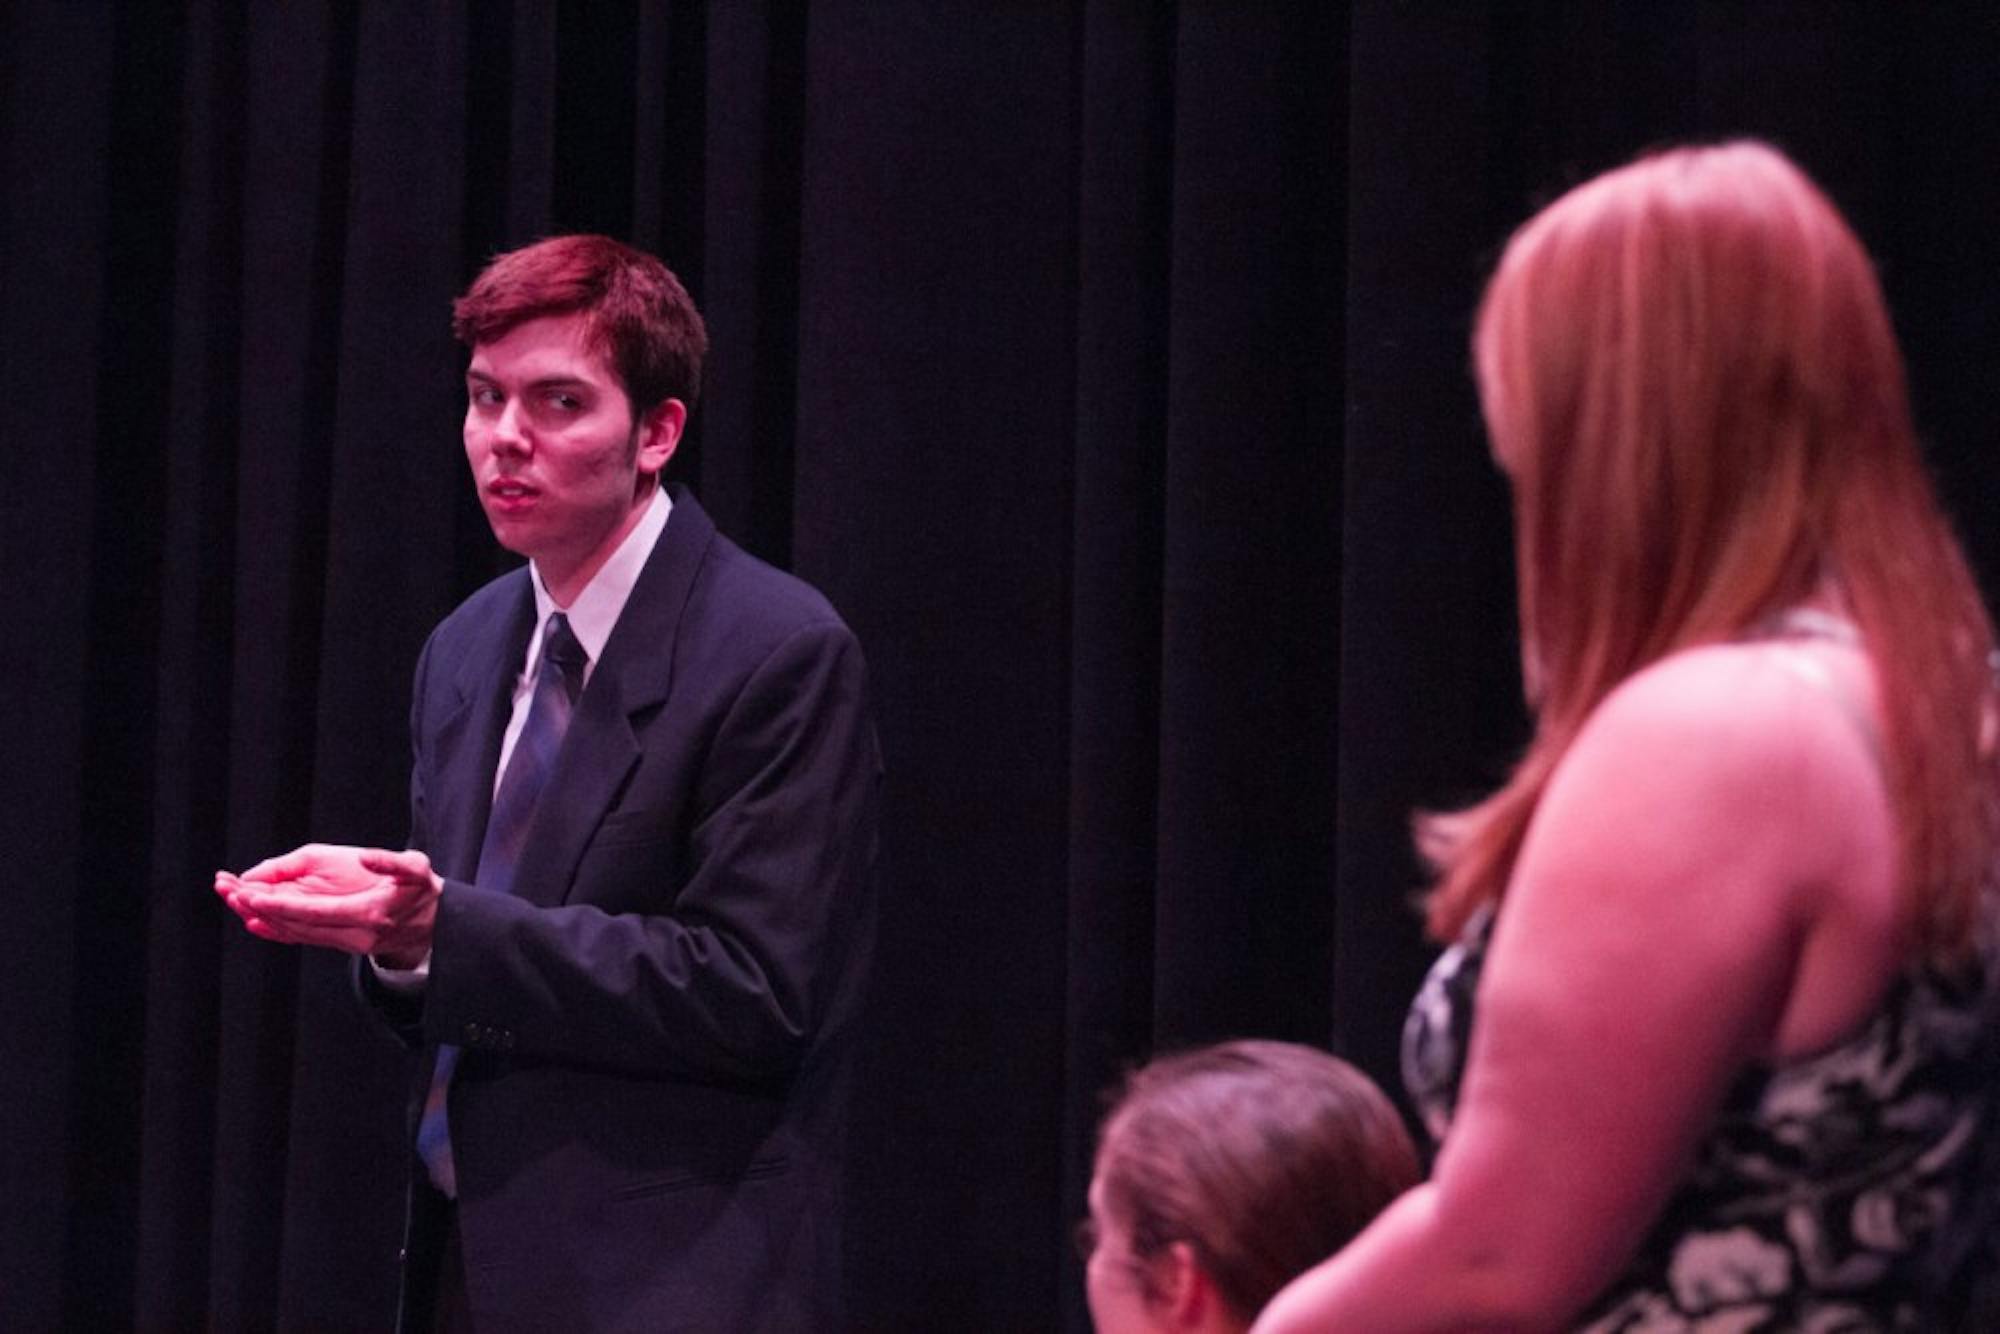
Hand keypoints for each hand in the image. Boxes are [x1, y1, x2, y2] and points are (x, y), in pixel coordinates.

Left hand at [215, 844, 440, 964]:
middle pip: (298, 926)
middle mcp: (355, 935)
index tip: (252, 896)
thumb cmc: (424, 891)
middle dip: (263, 910)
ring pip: (298, 934)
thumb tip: (365, 857)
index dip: (281, 905)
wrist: (437, 925)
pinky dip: (279, 930)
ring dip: (265, 919)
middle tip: (231, 894)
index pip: (314, 912)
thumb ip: (392, 862)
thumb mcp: (416, 869)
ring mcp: (349, 944)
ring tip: (236, 901)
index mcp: (369, 914)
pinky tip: (257, 922)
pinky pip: (306, 938)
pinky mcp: (345, 944)